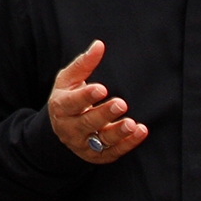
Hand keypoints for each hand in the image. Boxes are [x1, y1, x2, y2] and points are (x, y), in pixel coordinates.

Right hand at [48, 40, 147, 162]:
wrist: (61, 127)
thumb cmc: (67, 97)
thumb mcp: (69, 80)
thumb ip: (84, 63)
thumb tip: (99, 44)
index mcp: (60, 107)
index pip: (72, 103)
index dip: (86, 96)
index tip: (102, 88)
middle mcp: (69, 128)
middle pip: (87, 123)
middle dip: (104, 114)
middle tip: (121, 103)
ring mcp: (83, 144)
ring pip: (101, 141)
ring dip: (118, 132)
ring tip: (132, 124)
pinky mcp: (96, 156)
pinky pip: (113, 153)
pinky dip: (127, 144)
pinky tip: (140, 131)